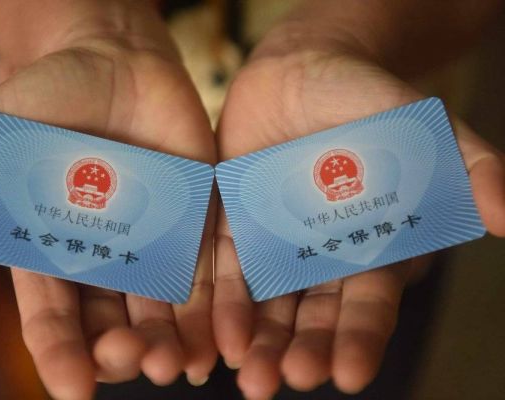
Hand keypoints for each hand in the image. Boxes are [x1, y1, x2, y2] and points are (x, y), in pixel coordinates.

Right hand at [0, 2, 216, 398]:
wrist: (113, 61)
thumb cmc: (44, 97)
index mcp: (52, 252)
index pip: (53, 316)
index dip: (59, 352)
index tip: (71, 385)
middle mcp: (105, 258)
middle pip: (113, 323)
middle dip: (122, 351)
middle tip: (131, 360)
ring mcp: (153, 242)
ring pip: (164, 308)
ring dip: (172, 342)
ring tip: (176, 365)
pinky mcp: (196, 219)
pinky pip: (209, 268)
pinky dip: (215, 305)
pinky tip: (220, 337)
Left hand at [213, 43, 504, 399]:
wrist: (300, 71)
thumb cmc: (369, 98)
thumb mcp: (422, 126)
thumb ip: (467, 165)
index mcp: (373, 246)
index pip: (371, 302)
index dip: (363, 337)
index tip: (350, 373)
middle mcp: (323, 257)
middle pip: (315, 315)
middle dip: (305, 350)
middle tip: (292, 380)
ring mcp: (277, 246)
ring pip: (269, 305)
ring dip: (260, 343)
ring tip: (251, 379)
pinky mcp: (235, 228)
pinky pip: (226, 270)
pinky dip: (222, 303)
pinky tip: (219, 336)